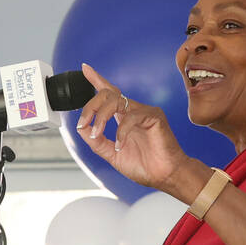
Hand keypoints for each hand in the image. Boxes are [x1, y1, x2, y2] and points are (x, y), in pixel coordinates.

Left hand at [74, 64, 205, 199]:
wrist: (164, 177)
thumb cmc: (144, 165)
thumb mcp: (112, 154)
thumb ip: (96, 142)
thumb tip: (81, 128)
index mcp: (123, 117)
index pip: (108, 93)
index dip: (96, 79)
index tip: (85, 68)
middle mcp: (133, 111)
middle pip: (107, 93)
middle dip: (90, 106)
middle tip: (82, 123)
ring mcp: (144, 111)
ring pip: (116, 101)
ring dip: (100, 117)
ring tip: (96, 134)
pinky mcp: (154, 116)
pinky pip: (131, 117)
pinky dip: (120, 132)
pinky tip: (120, 146)